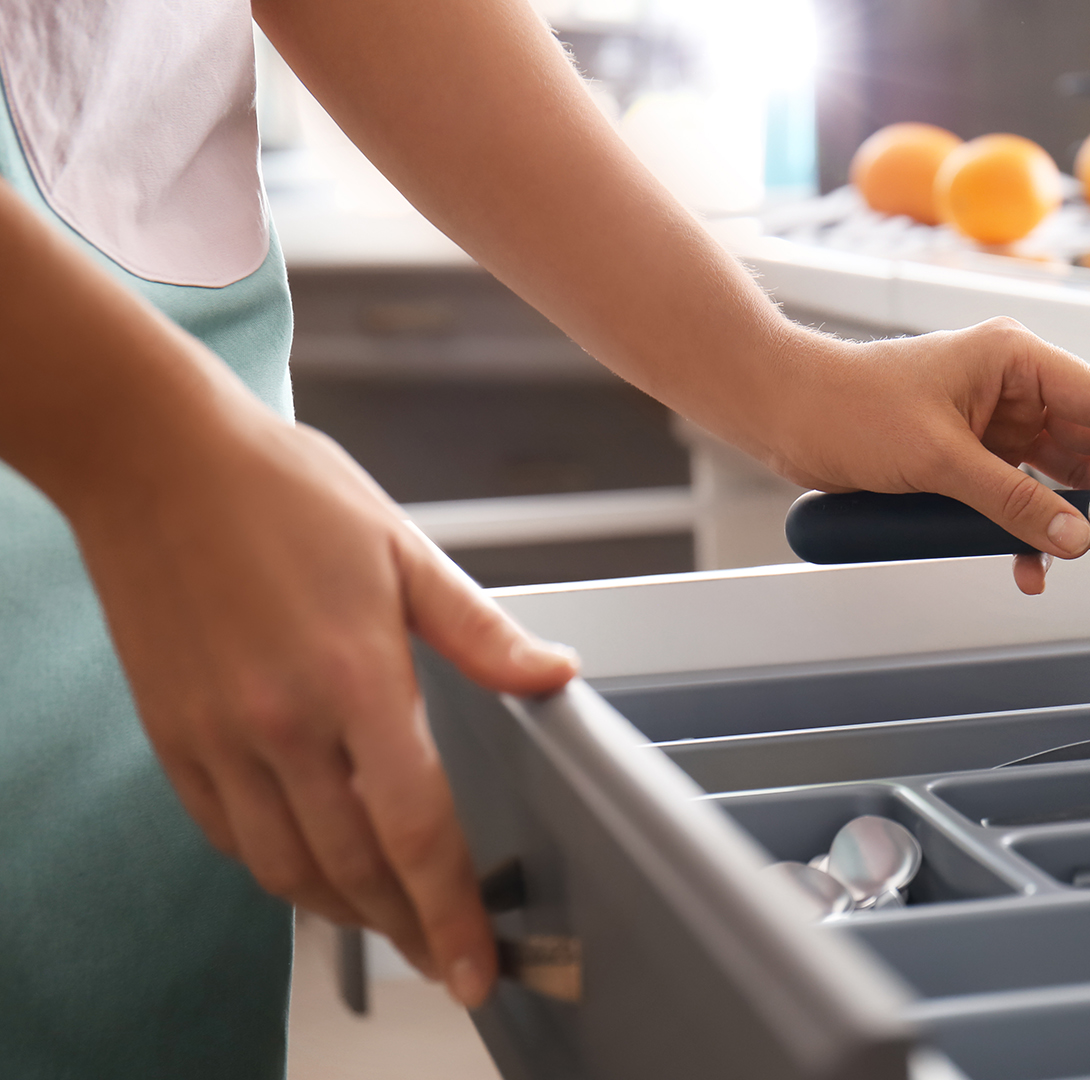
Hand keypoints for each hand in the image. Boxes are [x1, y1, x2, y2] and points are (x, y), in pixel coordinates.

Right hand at [64, 411, 575, 1007]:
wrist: (155, 458)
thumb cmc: (284, 491)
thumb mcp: (404, 549)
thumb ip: (481, 632)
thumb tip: (556, 674)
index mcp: (355, 678)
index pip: (416, 828)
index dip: (450, 910)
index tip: (475, 966)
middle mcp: (282, 724)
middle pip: (355, 868)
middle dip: (408, 929)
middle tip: (448, 958)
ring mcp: (219, 737)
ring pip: (287, 870)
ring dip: (347, 913)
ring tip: (392, 927)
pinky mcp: (172, 737)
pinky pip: (228, 837)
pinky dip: (278, 871)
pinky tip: (313, 870)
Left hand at [748, 317, 1089, 593]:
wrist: (785, 411)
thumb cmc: (849, 405)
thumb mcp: (938, 460)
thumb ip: (1011, 503)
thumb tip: (1075, 539)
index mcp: (1018, 360)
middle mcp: (1015, 385)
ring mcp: (994, 420)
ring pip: (1064, 475)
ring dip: (1084, 522)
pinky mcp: (971, 453)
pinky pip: (1021, 495)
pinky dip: (1030, 531)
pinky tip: (1032, 568)